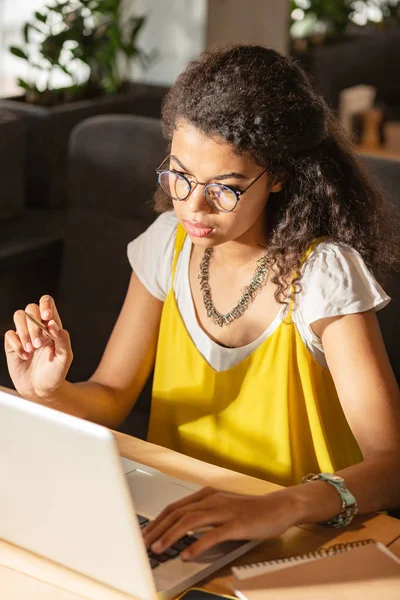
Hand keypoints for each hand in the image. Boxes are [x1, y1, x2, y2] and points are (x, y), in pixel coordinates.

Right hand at [4, 295, 72, 400]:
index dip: (45, 304)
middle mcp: (38, 327)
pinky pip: (9, 334)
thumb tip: (53, 324)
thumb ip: (63, 339)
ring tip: (31, 349)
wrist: (40, 389)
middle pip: (31, 308)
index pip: (47, 302)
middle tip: (38, 344)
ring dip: (24, 333)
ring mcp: (24, 334)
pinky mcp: (13, 343)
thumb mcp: (65, 358)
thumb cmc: (55, 373)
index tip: (46, 317)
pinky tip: (24, 356)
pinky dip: (16, 345)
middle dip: (34, 325)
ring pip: (18, 316)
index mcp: (53, 326)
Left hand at [143, 486, 301, 559]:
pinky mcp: (237, 524)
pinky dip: (197, 545)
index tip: (145, 533)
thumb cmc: (250, 510)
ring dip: (171, 535)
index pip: (175, 507)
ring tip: (159, 549)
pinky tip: (187, 555)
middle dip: (158, 529)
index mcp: (207, 494)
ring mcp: (224, 510)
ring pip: (190, 520)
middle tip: (145, 543)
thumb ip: (203, 514)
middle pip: (178, 512)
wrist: (279, 507)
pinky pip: (213, 535)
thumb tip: (179, 530)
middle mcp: (212, 499)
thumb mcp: (222, 507)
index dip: (157, 521)